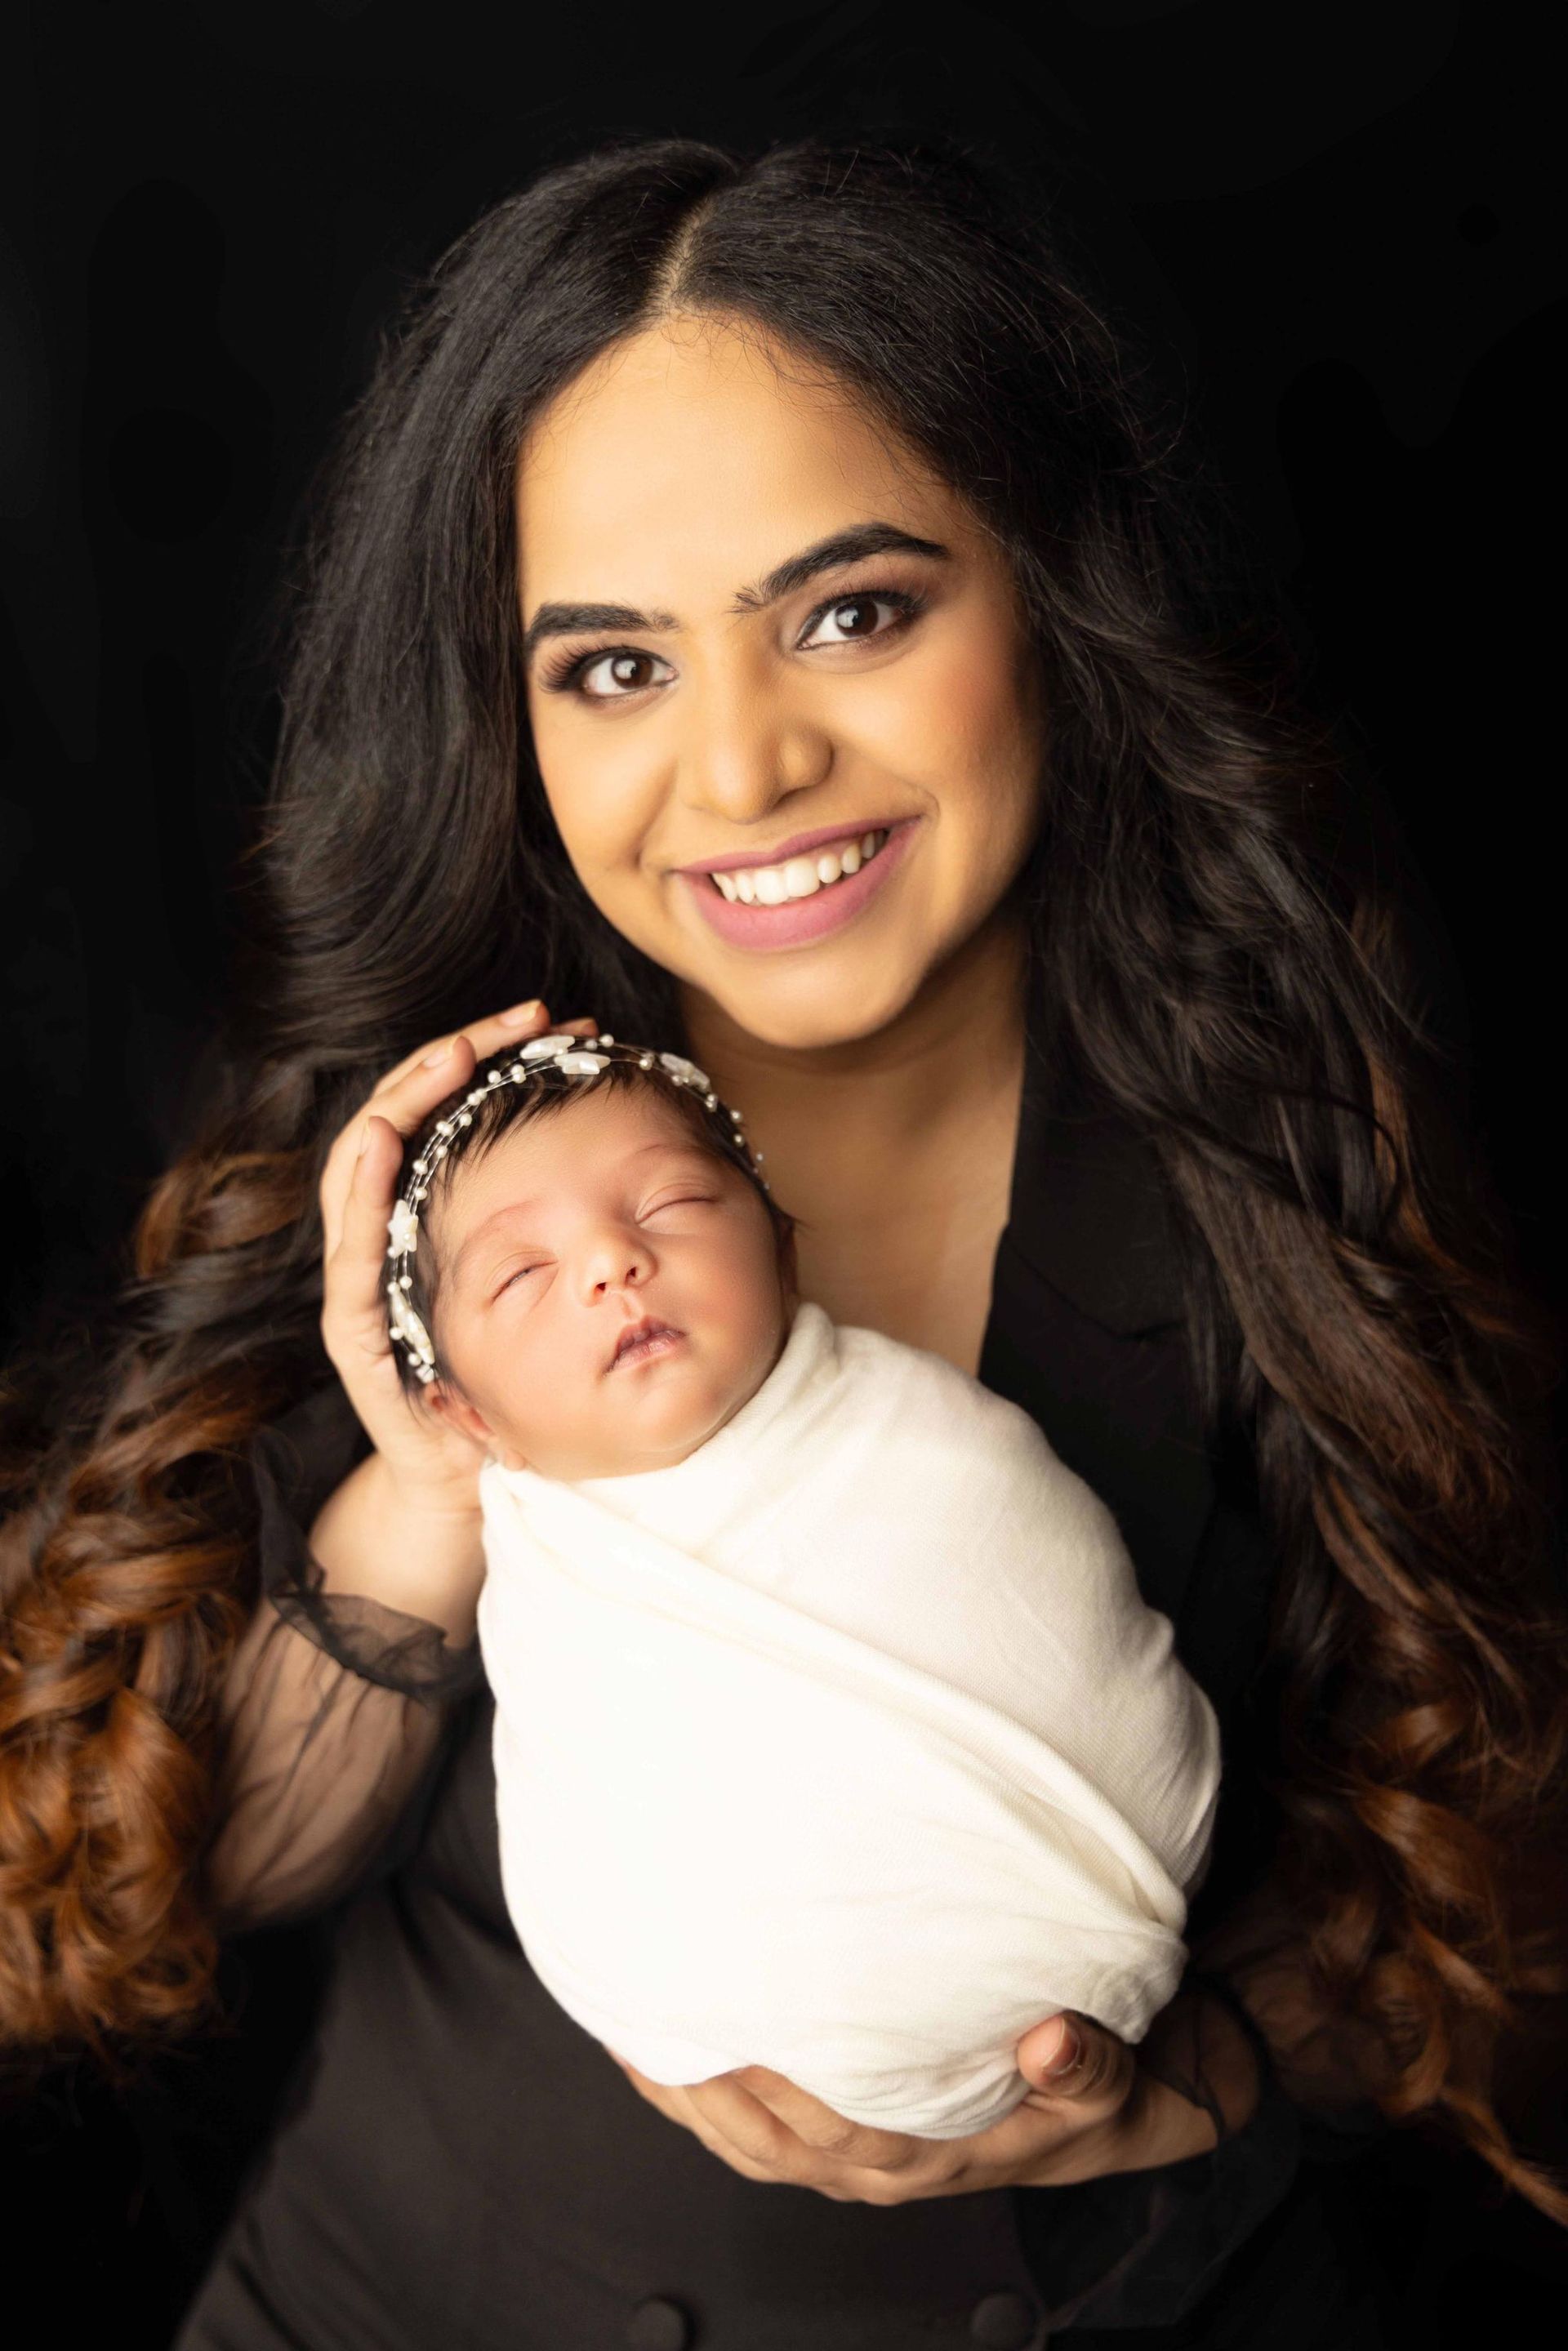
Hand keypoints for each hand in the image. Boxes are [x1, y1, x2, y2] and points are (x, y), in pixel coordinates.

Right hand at [318, 999, 600, 1510]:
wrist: (461, 1485)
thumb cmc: (505, 1388)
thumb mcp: (544, 1295)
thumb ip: (574, 1234)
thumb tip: (650, 1167)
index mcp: (430, 1214)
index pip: (448, 1110)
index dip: (492, 1058)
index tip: (554, 1024)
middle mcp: (388, 1231)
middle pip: (406, 1113)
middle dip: (457, 1055)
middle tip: (520, 1020)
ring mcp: (363, 1272)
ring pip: (365, 1156)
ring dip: (409, 1097)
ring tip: (455, 1055)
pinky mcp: (352, 1320)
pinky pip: (350, 1239)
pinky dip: (362, 1179)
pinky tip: (385, 1141)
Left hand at [602, 2012, 1219, 2203]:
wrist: (1100, 2118)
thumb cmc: (1088, 2095)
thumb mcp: (1106, 2076)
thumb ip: (1082, 2060)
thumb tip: (1050, 2039)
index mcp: (929, 2150)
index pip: (836, 2124)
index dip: (780, 2084)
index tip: (735, 2027)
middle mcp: (879, 2165)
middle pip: (772, 2139)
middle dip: (708, 2085)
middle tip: (655, 2016)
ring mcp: (854, 2162)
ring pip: (750, 2146)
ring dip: (690, 2099)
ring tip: (635, 2037)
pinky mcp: (842, 2146)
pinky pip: (754, 2141)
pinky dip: (702, 2106)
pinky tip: (664, 2064)